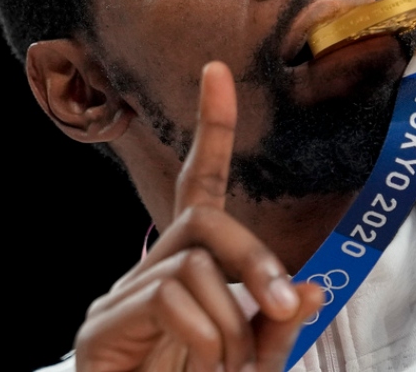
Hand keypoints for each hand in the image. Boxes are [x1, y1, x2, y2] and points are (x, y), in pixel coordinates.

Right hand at [73, 61, 322, 371]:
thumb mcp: (252, 366)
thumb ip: (276, 329)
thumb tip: (313, 287)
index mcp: (192, 273)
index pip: (201, 189)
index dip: (211, 132)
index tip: (216, 74)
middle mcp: (154, 272)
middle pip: (204, 219)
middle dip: (254, 256)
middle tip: (284, 305)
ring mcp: (122, 297)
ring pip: (192, 263)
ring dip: (229, 322)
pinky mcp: (101, 324)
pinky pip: (166, 295)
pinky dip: (200, 333)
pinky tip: (195, 365)